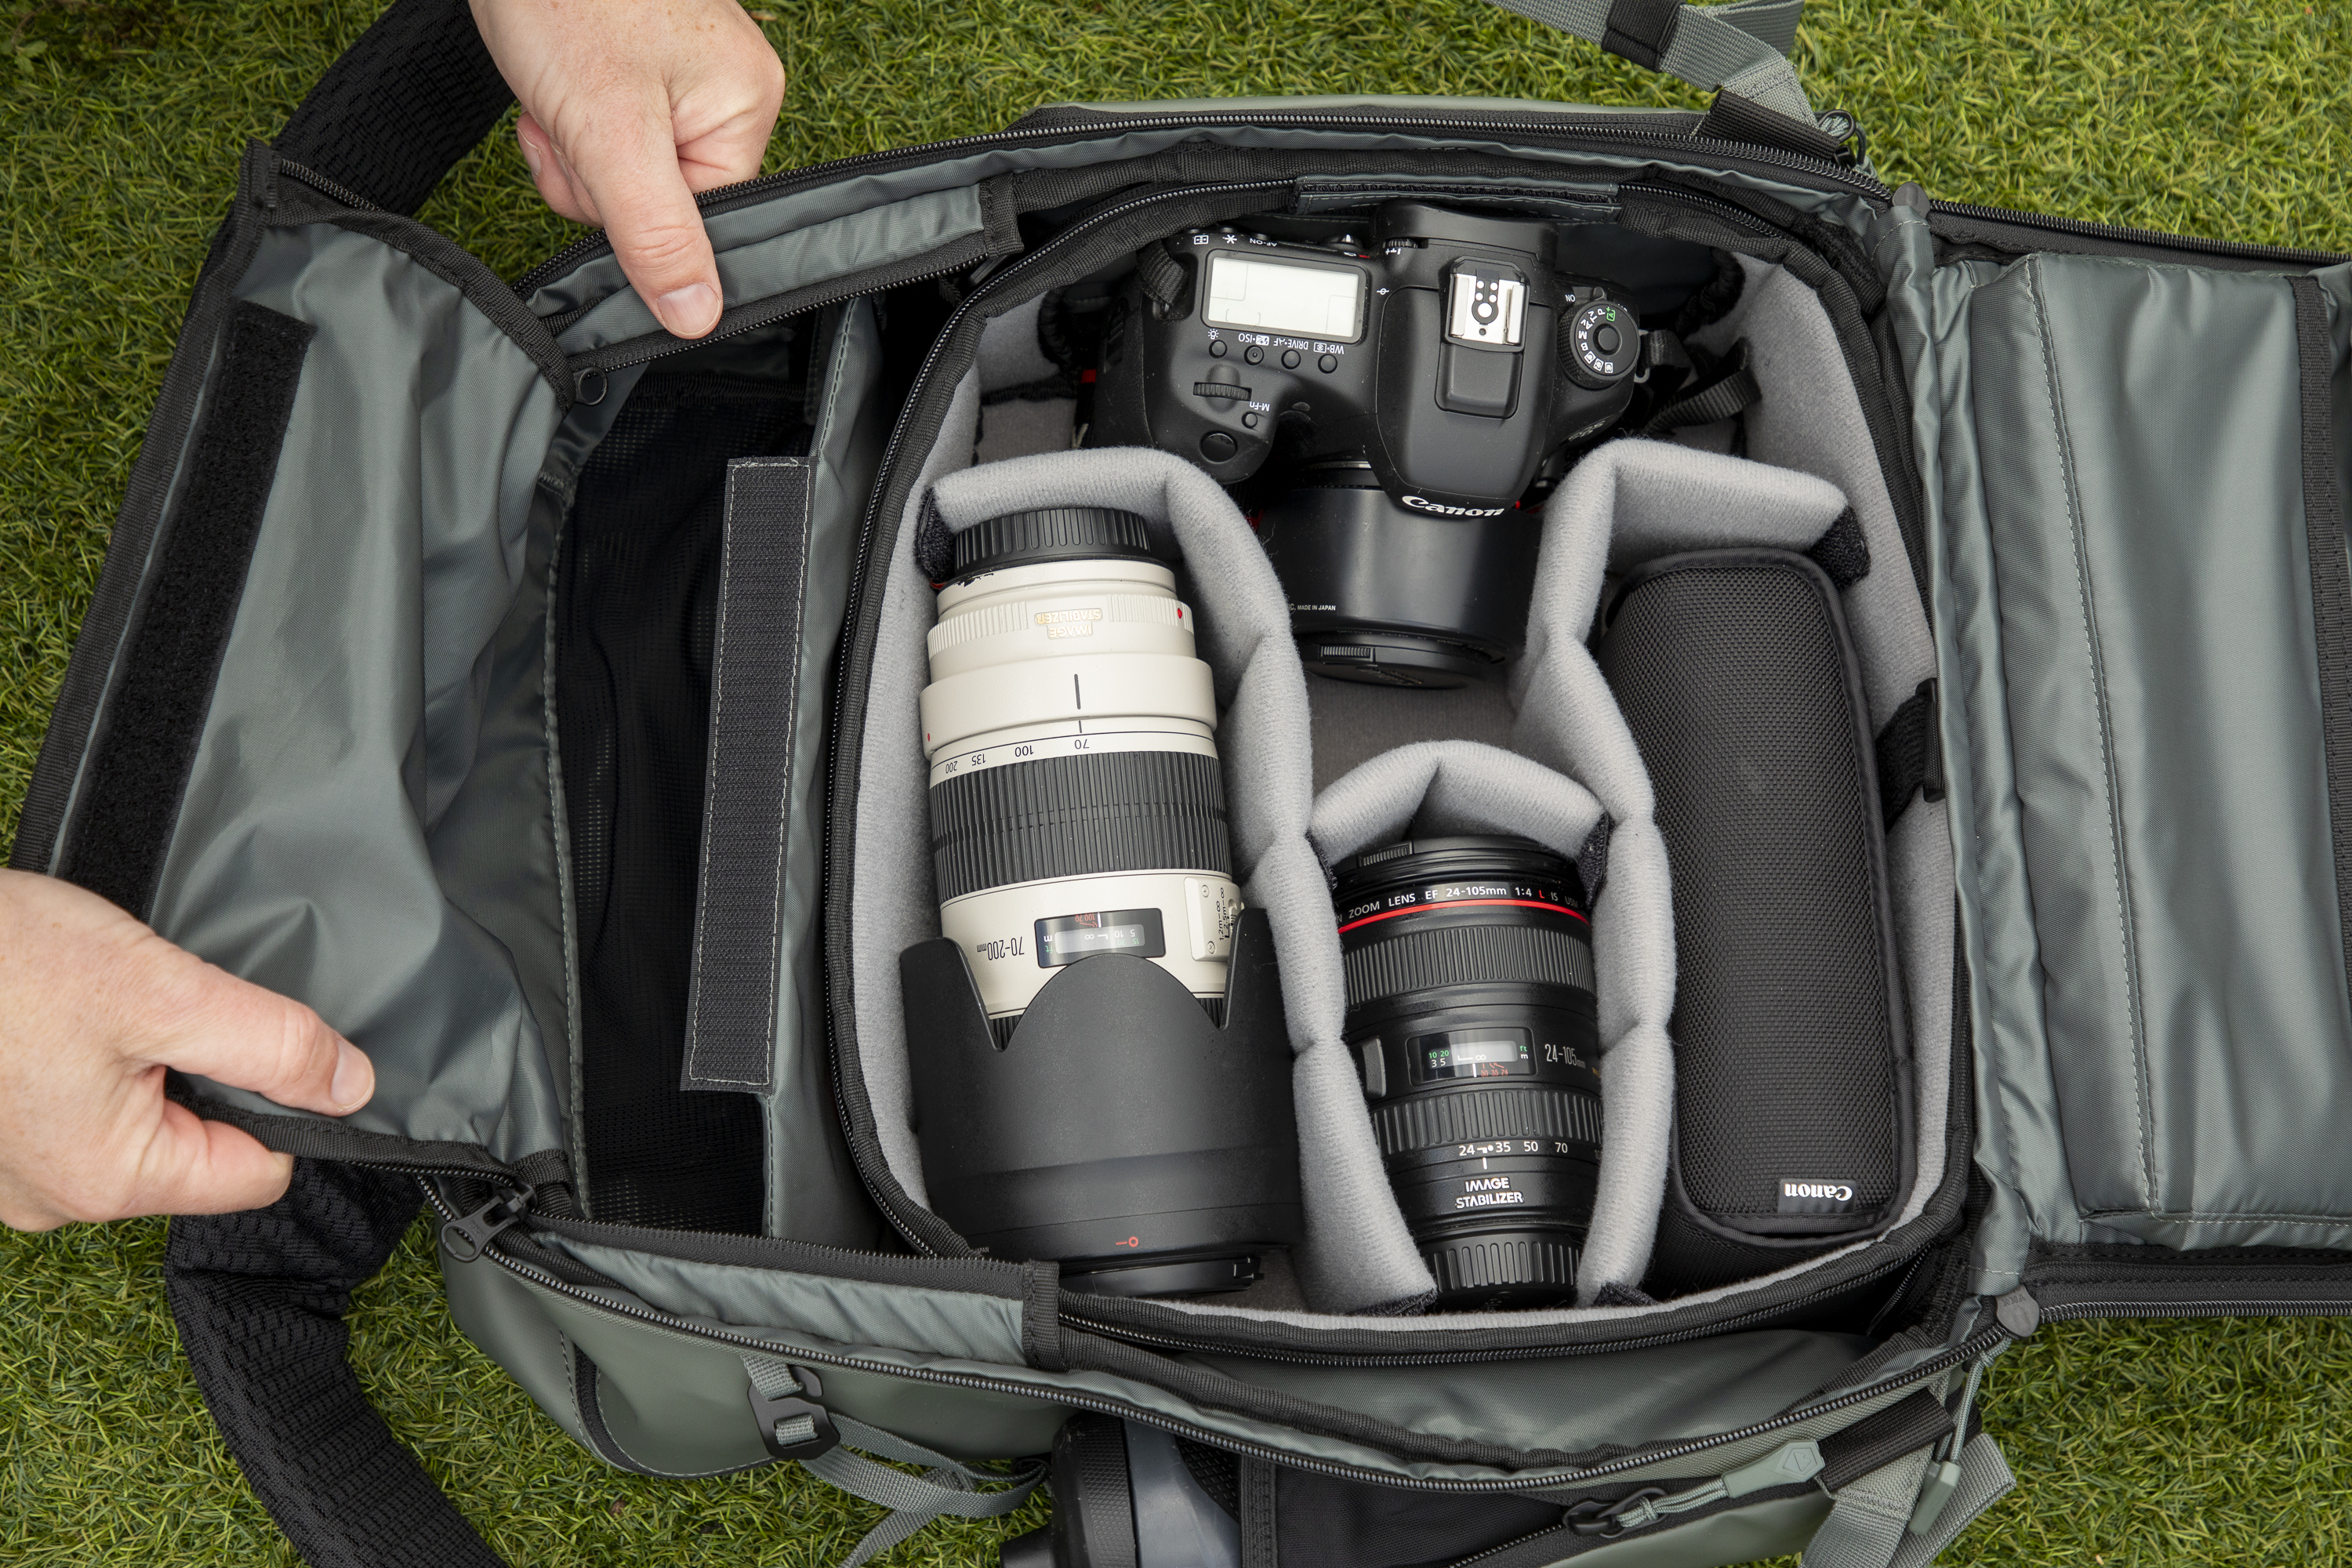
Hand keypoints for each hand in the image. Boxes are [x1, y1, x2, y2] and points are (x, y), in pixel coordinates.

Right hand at [0, 871, 373, 1230]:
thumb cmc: (0, 963)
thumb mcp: (163, 991)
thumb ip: (271, 1044)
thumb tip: (352, 1088)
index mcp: (105, 1181)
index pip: (255, 1174)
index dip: (286, 1106)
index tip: (272, 1042)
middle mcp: (55, 1194)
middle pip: (197, 1147)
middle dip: (206, 1073)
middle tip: (171, 1004)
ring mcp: (15, 1168)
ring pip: (139, 1121)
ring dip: (149, 1059)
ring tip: (111, 1000)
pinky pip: (81, 1105)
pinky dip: (97, 1057)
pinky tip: (74, 1008)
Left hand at [469, 0, 785, 339]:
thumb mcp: (609, 134)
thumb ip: (657, 233)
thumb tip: (700, 319)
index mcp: (747, 107)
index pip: (699, 219)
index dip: (630, 213)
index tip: (589, 158)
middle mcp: (728, 89)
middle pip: (661, 197)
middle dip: (593, 174)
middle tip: (565, 115)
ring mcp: (686, 72)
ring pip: (626, 168)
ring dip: (573, 144)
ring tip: (554, 88)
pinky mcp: (641, 61)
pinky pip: (610, 128)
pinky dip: (569, 114)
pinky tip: (553, 77)